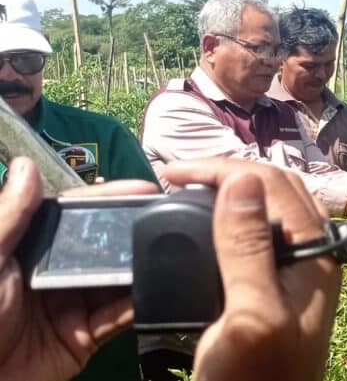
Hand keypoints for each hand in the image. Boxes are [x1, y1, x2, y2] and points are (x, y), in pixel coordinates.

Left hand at [0, 157, 156, 380]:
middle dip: (133, 230)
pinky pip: (117, 317)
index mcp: (26, 248)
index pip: (73, 214)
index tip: (145, 186)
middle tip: (173, 214)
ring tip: (173, 249)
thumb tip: (27, 164)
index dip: (108, 199)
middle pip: (100, 245)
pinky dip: (138, 304)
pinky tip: (159, 287)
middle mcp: (52, 272)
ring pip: (115, 279)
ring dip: (140, 266)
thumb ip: (9, 215)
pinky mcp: (83, 338)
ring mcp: (70, 305)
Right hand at [161, 158, 342, 380]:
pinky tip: (205, 228)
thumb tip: (241, 181)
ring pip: (269, 209)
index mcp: (315, 253)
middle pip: (275, 189)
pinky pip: (260, 236)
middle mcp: (313, 254)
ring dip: (231, 192)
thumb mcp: (250, 313)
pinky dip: (231, 220)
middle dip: (227, 173)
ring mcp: (298, 272)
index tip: (172, 173)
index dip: (224, 168)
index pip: (274, 182)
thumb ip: (249, 247)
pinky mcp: (278, 290)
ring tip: (184, 195)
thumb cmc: (257, 380)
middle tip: (174, 179)